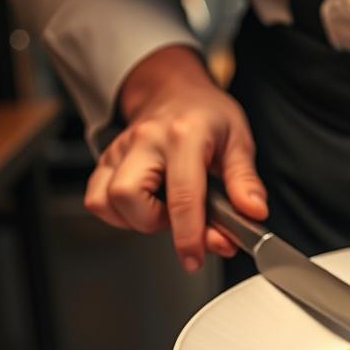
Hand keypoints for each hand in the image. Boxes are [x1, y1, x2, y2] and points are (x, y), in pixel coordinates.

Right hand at [84, 45, 267, 271]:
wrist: (175, 91)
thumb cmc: (207, 115)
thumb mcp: (239, 140)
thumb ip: (245, 180)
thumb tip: (252, 212)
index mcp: (183, 136)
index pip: (182, 195)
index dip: (188, 235)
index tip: (194, 258)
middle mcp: (146, 140)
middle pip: (128, 197)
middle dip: (153, 222)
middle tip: (179, 218)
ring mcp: (120, 149)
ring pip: (105, 200)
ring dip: (135, 219)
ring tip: (162, 209)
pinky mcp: (106, 159)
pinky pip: (96, 197)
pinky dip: (117, 212)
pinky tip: (143, 205)